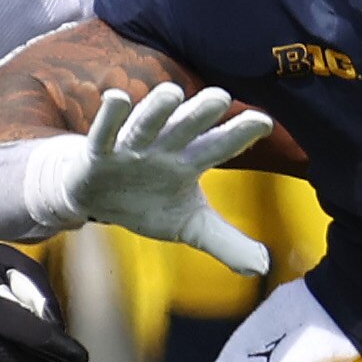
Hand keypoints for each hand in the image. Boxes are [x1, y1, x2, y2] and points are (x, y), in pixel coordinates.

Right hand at [31, 84, 276, 273]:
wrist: (97, 200)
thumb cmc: (148, 203)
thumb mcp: (189, 226)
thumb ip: (226, 243)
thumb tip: (262, 267)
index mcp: (189, 162)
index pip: (219, 147)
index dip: (239, 134)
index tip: (264, 123)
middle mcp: (163, 147)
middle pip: (185, 127)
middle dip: (200, 113)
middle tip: (220, 97)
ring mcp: (131, 147)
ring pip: (146, 124)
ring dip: (157, 110)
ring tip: (171, 93)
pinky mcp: (99, 152)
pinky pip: (103, 133)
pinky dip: (109, 117)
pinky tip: (117, 99)